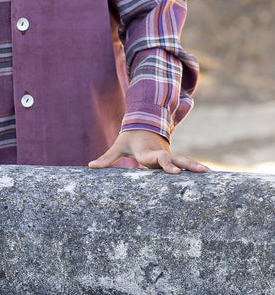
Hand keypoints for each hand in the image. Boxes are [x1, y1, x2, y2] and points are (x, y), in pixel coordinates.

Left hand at [88, 129, 208, 173]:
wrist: (143, 124)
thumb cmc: (129, 138)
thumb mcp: (118, 146)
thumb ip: (106, 158)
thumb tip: (91, 166)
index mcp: (148, 152)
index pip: (158, 158)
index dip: (166, 165)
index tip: (175, 172)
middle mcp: (161, 153)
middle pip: (175, 159)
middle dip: (187, 165)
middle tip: (201, 172)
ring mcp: (168, 155)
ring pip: (183, 161)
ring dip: (195, 166)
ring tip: (210, 174)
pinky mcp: (172, 158)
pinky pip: (185, 164)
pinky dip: (195, 169)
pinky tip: (208, 177)